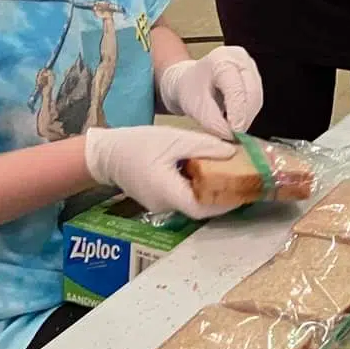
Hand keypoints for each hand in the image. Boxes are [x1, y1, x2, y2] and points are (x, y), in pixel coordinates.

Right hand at [83, 124, 239, 219]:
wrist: (107, 153)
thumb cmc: (138, 144)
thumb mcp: (175, 140)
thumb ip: (205, 147)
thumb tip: (234, 153)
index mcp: (167, 192)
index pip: (200, 208)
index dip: (224, 203)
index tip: (242, 191)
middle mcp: (164, 205)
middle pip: (199, 207)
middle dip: (221, 196)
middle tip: (240, 180)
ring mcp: (160, 205)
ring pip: (191, 202)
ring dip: (209, 191)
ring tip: (227, 174)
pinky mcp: (158, 200)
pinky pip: (182, 197)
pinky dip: (196, 188)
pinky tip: (205, 173)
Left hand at [160, 48, 262, 138]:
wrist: (189, 82)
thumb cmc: (189, 89)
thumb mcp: (194, 106)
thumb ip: (212, 121)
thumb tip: (230, 135)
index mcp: (222, 60)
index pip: (236, 88)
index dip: (237, 113)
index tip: (234, 133)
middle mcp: (240, 60)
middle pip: (252, 93)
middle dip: (243, 118)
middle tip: (233, 136)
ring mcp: (250, 68)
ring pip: (256, 99)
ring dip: (246, 118)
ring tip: (231, 129)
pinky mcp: (254, 79)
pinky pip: (256, 101)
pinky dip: (246, 115)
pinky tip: (235, 121)